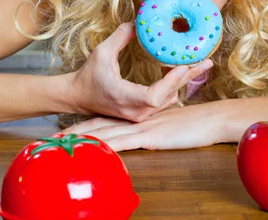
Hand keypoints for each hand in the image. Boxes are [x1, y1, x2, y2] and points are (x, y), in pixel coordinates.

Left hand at [62, 100, 228, 151]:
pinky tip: (91, 150)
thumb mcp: (171, 125)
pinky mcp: (149, 137)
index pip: (107, 121)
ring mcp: (141, 128)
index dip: (87, 125)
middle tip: (56, 138)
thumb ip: (157, 128)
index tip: (69, 131)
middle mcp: (135, 121)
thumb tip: (149, 134)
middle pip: (99, 126)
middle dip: (77, 133)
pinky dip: (105, 146)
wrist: (212, 120)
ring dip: (83, 139)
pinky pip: (122, 142)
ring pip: (105, 133)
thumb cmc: (196, 124)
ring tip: (62, 143)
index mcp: (138, 118)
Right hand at [65, 22, 212, 121]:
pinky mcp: (140, 114)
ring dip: (181, 82)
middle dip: (187, 77)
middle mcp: (135, 111)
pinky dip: (172, 86)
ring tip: (196, 63)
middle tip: (206, 61)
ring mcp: (138, 115)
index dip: (170, 81)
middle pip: (168, 96)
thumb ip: (120, 37)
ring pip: (168, 100)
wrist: (77, 97)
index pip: (154, 95)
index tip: (183, 65)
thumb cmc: (88, 75)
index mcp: (124, 97)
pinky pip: (163, 101)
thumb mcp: (101, 52)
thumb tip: (137, 22)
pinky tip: (178, 70)